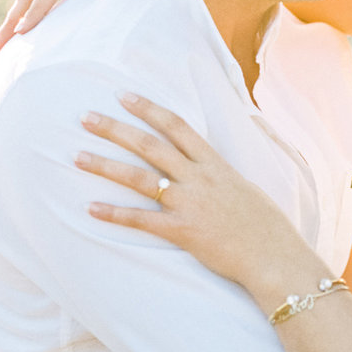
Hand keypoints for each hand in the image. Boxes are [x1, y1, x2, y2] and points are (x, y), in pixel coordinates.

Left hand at [76, 92, 322, 302]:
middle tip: (85, 118)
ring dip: (105, 165)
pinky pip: (142, 220)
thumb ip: (221, 175)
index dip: (148, 108)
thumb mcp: (246, 188)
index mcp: (215, 164)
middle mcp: (199, 178)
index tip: (123, 96)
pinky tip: (90, 208)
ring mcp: (190, 203)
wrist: (275, 256)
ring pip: (139, 178)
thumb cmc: (265, 226)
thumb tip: (207, 166)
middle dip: (115, 129)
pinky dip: (114, 214)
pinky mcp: (183, 231)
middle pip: (149, 145)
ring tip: (76, 156)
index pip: (176, 126)